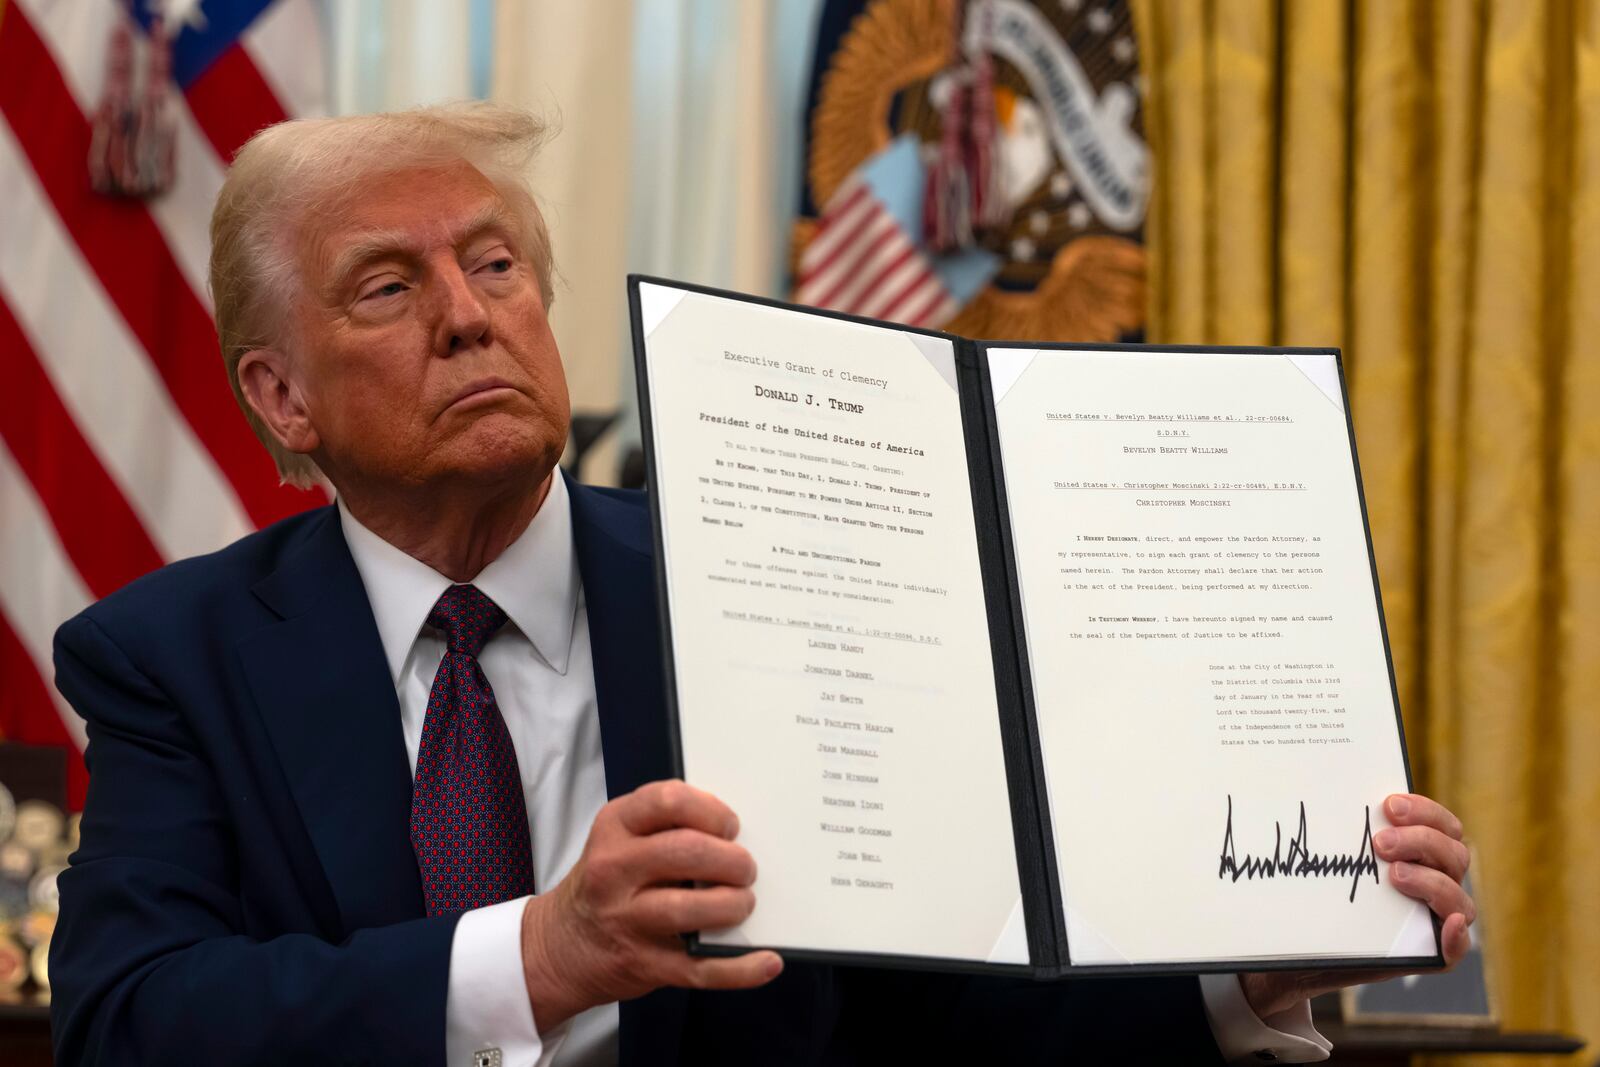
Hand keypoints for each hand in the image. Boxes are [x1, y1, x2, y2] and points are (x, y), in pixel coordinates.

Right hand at [518, 779, 782, 1030]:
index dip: (712, 811)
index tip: (730, 827)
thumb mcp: (619, 839)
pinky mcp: (644, 964)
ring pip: (691, 909)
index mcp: (614, 827)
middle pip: (688, 852)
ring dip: (733, 905)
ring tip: (743, 904)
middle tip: (744, 869)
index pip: (669, 801)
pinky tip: (767, 961)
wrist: (559, 947)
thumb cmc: (606, 883)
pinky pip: (699, 968)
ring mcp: (626, 920)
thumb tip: (736, 834)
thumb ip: (666, 827)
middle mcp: (614, 870)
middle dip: (732, 860)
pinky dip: (740, 969)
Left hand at [1239, 793, 1474, 1018]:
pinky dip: (1456, 936)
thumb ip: (1334, 830)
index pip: (1443, 826)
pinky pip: (1454, 949)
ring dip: (1432, 882)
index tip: (1389, 805)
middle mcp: (1434, 883)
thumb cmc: (1313, 892)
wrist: (1295, 947)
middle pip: (1455, 855)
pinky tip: (1447, 925)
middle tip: (1380, 843)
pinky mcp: (1425, 953)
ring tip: (1394, 875)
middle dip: (1421, 841)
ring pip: (1458, 899)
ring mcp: (1431, 918)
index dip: (1425, 811)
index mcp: (1419, 853)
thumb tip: (1311, 786)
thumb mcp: (1322, 857)